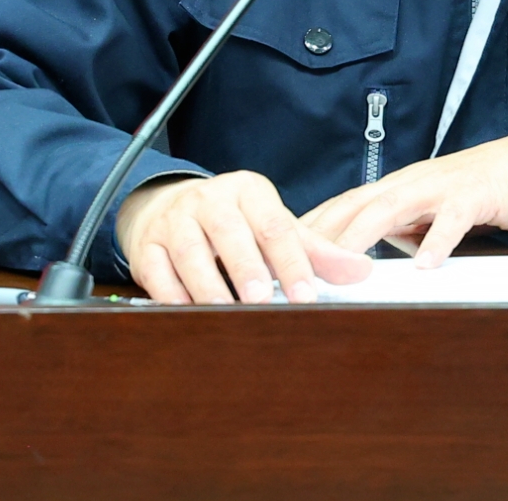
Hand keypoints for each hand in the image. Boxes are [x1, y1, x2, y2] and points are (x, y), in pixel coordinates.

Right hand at [115, 171, 372, 304]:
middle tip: (262, 304)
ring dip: (209, 287)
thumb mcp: (273, 225)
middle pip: (230, 234)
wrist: (167, 204)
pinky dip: (172, 295)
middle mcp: (209, 201)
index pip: (274, 226)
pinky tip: (189, 316)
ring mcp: (173, 221)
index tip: (306, 297)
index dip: (291, 262)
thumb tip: (361, 271)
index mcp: (248, 192)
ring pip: (190, 253)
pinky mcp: (145, 245)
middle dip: (246, 270)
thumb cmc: (233, 222)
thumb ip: (315, 251)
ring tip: (227, 316)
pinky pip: (156, 272)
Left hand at [300, 134, 507, 267]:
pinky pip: (452, 219)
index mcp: (395, 188)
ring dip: (363, 233)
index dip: (310, 227)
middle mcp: (409, 183)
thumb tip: (369, 258)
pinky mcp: (472, 196)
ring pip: (391, 206)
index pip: (342, 206)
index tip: (279, 251)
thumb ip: (398, 232)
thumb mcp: (427, 216)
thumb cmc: (475, 192)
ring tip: (342, 261)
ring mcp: (438, 187)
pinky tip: (425, 265)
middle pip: (355, 204)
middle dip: (322, 231)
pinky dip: (437, 241)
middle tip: (295, 262)